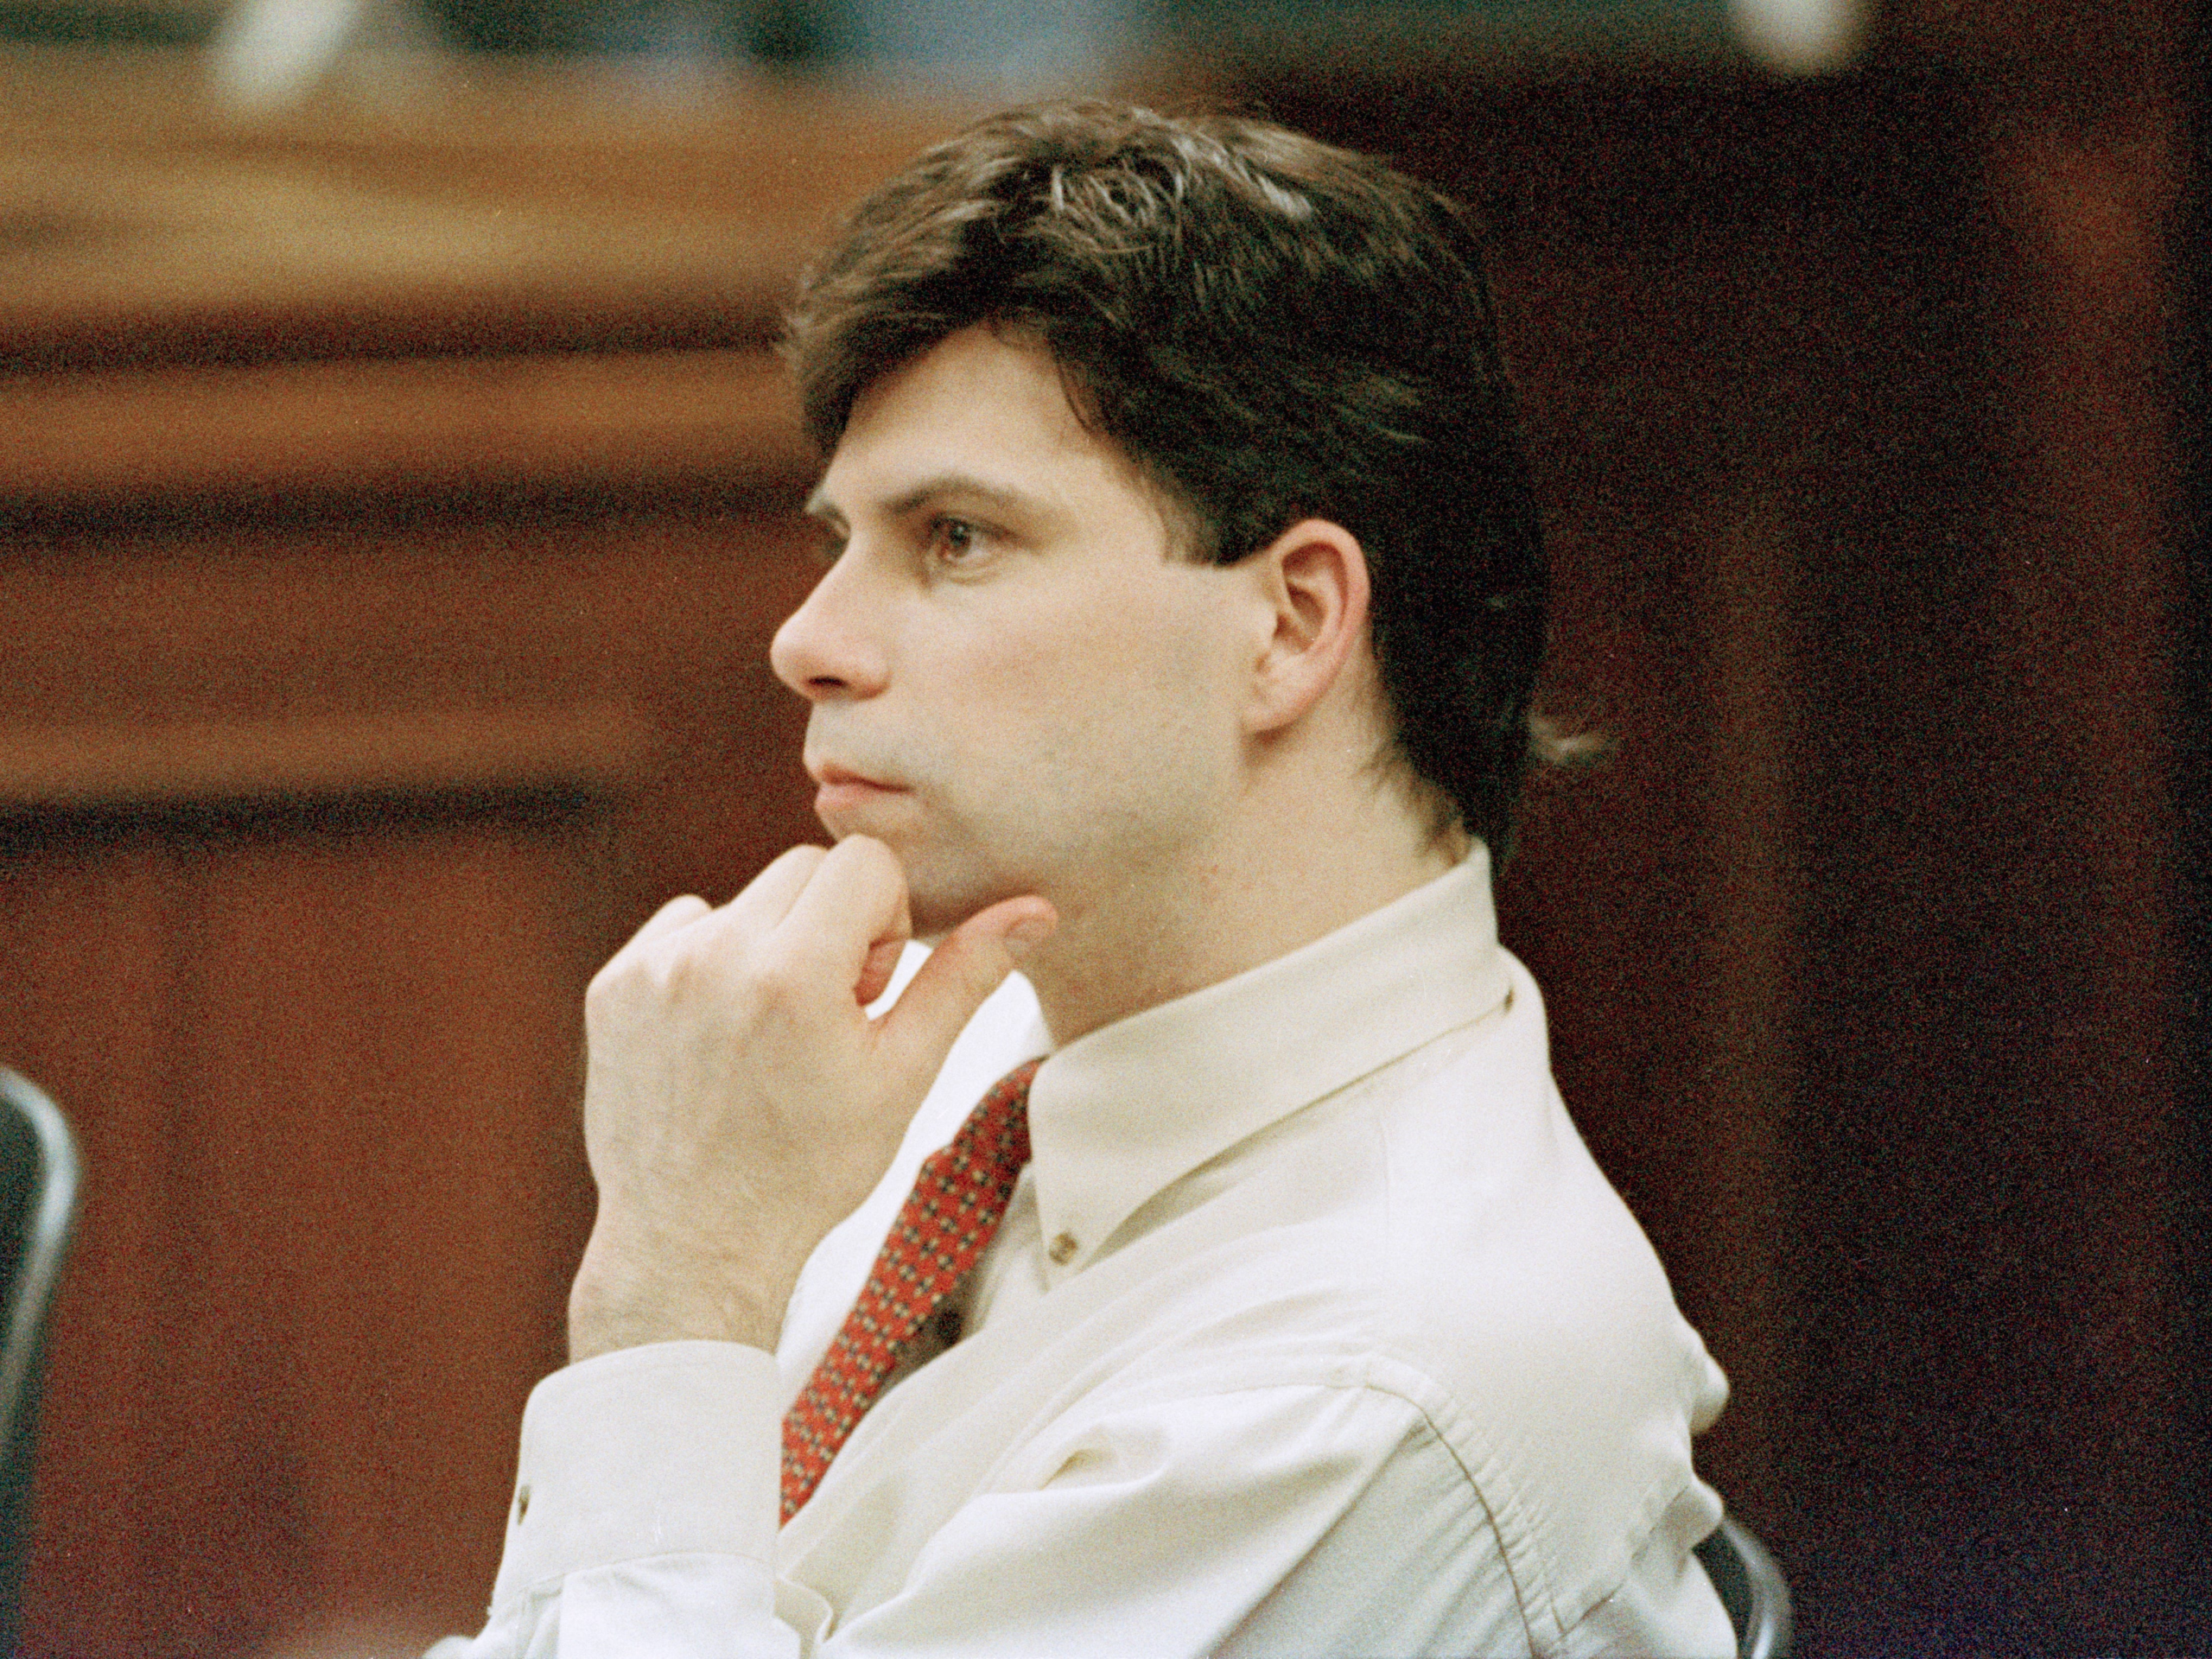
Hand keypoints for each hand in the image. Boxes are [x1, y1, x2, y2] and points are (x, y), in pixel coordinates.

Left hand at [566, 836, 1054, 1360]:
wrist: (695, 1242)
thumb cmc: (809, 1169)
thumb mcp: (903, 1075)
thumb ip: (966, 978)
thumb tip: (1032, 910)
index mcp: (793, 973)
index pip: (864, 862)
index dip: (884, 924)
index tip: (868, 993)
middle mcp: (714, 956)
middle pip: (805, 868)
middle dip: (831, 927)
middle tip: (827, 1015)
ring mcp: (654, 969)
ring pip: (746, 898)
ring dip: (771, 945)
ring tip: (771, 1032)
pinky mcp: (613, 984)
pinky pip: (684, 927)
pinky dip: (710, 963)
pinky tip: (721, 1034)